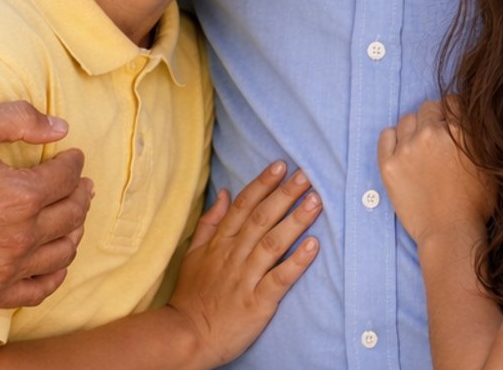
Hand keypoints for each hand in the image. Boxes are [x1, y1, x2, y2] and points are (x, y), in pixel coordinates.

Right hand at [0, 102, 93, 308]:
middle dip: (80, 194)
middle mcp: (18, 236)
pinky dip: (54, 274)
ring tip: (71, 217)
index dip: (74, 163)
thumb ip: (18, 118)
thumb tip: (61, 128)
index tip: (72, 156)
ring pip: (61, 252)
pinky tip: (54, 261)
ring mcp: (3, 270)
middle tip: (80, 185)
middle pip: (71, 214)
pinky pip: (37, 289)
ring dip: (73, 231)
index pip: (66, 177)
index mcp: (18, 194)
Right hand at [167, 160, 321, 366]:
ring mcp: (245, 278)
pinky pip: (279, 278)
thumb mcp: (193, 254)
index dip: (263, 184)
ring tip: (315, 202)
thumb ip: (210, 223)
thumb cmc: (192, 296)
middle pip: (262, 218)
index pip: (243, 206)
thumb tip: (225, 194)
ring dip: (296, 220)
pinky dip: (296, 262)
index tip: (281, 165)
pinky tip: (313, 246)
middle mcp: (233, 256)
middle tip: (307, 175)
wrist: (187, 336)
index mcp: (220, 243)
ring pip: (273, 243)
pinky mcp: (257, 302)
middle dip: (285, 194)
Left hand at [377, 97, 494, 247]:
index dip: (452, 113)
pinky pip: (386, 135)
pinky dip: (394, 139)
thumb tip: (469, 116)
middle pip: (428, 107)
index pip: (452, 101)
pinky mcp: (389, 164)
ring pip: (408, 119)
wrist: (451, 233)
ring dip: (415, 129)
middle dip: (434, 120)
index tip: (451, 126)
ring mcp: (408, 148)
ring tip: (421, 150)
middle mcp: (432, 133)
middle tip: (438, 141)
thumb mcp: (488, 163)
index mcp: (460, 131)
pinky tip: (403, 152)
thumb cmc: (476, 204)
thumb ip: (477, 134)